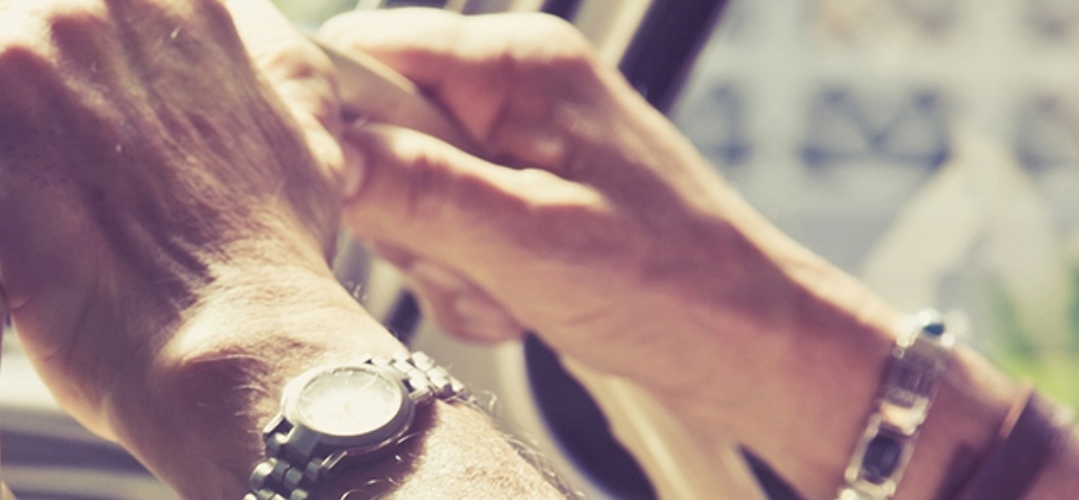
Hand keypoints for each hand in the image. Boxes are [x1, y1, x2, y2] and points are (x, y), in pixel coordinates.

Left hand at [0, 0, 348, 437]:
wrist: (235, 340)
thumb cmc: (260, 266)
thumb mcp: (286, 121)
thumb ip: (232, 64)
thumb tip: (213, 53)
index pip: (46, 13)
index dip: (42, 93)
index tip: (57, 152)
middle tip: (35, 204)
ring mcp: (33, 33)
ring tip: (11, 234)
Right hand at [320, 10, 983, 497]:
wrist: (754, 346)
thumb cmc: (673, 287)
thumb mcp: (528, 242)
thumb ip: (416, 189)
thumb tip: (324, 151)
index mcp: (519, 63)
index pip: (369, 50)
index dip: (332, 118)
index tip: (337, 189)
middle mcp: (515, 87)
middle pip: (380, 128)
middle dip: (400, 213)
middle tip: (461, 263)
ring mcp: (519, 141)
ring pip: (405, 188)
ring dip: (436, 258)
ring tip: (504, 292)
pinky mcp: (522, 191)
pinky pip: (444, 226)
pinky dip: (464, 277)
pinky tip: (516, 304)